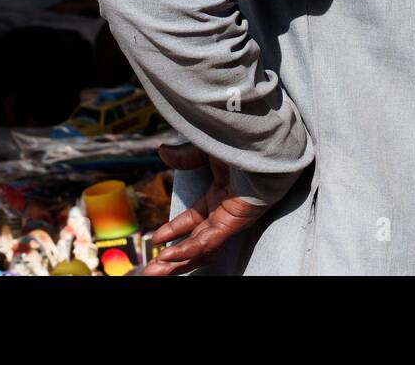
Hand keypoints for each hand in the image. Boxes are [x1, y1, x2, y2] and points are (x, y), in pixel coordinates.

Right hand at [140, 142, 267, 275]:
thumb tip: (163, 150)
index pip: (193, 220)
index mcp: (220, 194)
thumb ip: (186, 156)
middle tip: (151, 269)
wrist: (263, 142)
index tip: (155, 239)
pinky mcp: (234, 222)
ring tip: (154, 273)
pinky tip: (168, 256)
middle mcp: (224, 210)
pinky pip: (208, 242)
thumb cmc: (243, 142)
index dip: (173, 230)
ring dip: (176, 262)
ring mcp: (229, 218)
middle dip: (171, 257)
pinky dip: (187, 251)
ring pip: (200, 249)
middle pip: (194, 242)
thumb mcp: (206, 149)